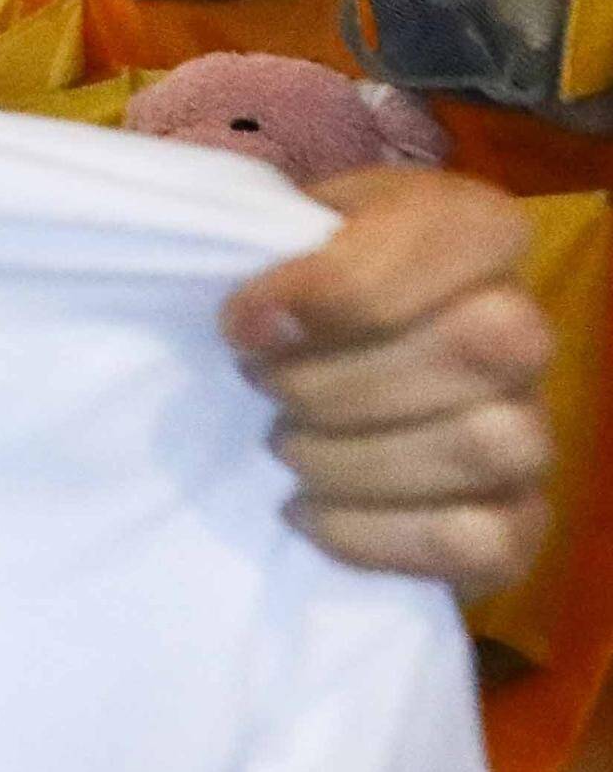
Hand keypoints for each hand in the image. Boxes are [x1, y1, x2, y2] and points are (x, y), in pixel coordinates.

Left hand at [228, 169, 557, 592]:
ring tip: (280, 445)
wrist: (294, 373)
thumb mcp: (269, 231)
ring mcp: (529, 431)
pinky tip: (305, 510)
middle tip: (259, 384)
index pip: (459, 238)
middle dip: (338, 379)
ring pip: (491, 444)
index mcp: (472, 231)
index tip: (242, 324)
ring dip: (351, 457)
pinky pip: (481, 540)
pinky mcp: (513, 523)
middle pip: (487, 347)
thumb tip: (255, 325)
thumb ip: (266, 247)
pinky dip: (374, 534)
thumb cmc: (281, 288)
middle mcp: (523, 330)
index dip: (342, 289)